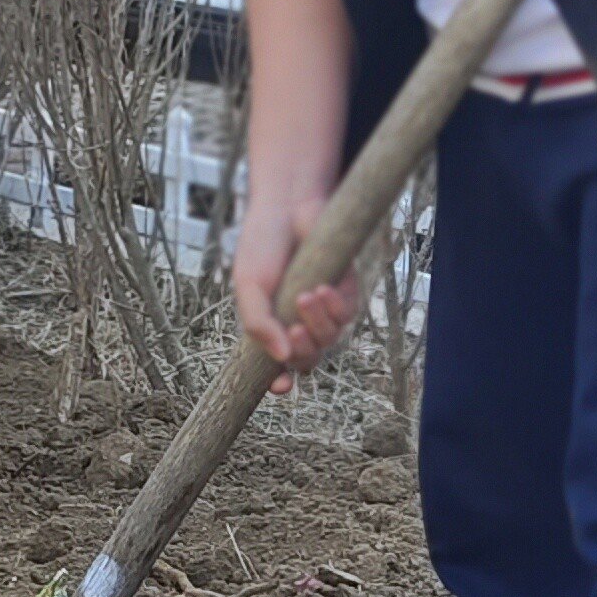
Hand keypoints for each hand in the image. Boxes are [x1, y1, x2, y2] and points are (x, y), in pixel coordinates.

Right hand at [232, 180, 357, 390]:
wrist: (287, 209)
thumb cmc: (262, 248)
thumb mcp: (248, 286)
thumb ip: (257, 322)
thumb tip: (279, 359)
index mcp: (269, 327)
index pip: (275, 366)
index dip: (278, 382)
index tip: (279, 387)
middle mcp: (296, 324)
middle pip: (307, 359)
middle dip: (303, 350)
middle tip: (292, 330)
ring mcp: (322, 312)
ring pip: (330, 340)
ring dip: (318, 324)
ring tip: (305, 294)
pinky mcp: (344, 294)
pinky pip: (347, 316)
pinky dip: (335, 307)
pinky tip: (321, 288)